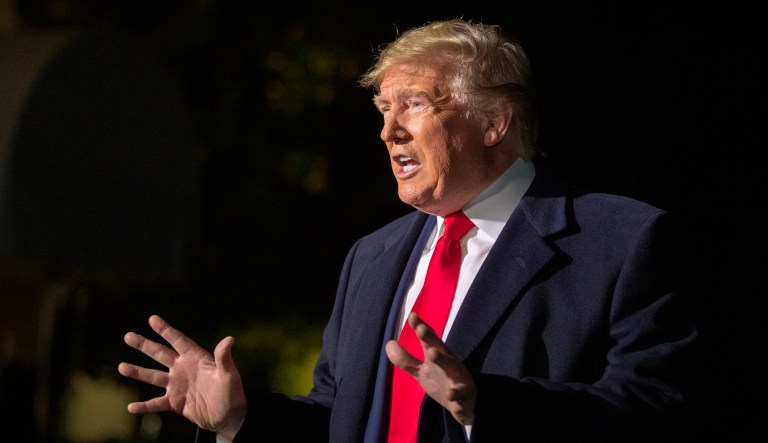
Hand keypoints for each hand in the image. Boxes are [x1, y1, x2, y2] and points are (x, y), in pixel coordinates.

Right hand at [118, 315, 247, 439]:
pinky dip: (144, 406)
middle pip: (160, 354)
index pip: (178, 340)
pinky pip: (156, 403)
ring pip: (153, 376)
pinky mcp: (175, 403)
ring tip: (121, 367)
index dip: (165, 330)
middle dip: (144, 345)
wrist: (228, 416)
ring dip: (137, 372)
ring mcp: (177, 385)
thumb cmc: (232, 392)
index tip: (152, 318)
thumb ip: (224, 358)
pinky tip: (131, 407)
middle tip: (127, 336)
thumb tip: (229, 339)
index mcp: (195, 358)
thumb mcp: (229, 374)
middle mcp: (183, 368)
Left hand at [386, 312, 476, 424]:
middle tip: (420, 329)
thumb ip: (405, 359)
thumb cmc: (440, 381)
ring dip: (442, 359)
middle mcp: (448, 362)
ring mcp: (457, 377)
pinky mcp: (463, 394)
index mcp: (437, 355)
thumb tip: (388, 343)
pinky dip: (456, 394)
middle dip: (431, 339)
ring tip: (432, 352)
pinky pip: (459, 394)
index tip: (412, 316)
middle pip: (439, 347)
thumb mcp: (421, 371)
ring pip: (450, 366)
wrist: (462, 405)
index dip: (421, 326)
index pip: (428, 338)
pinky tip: (450, 394)